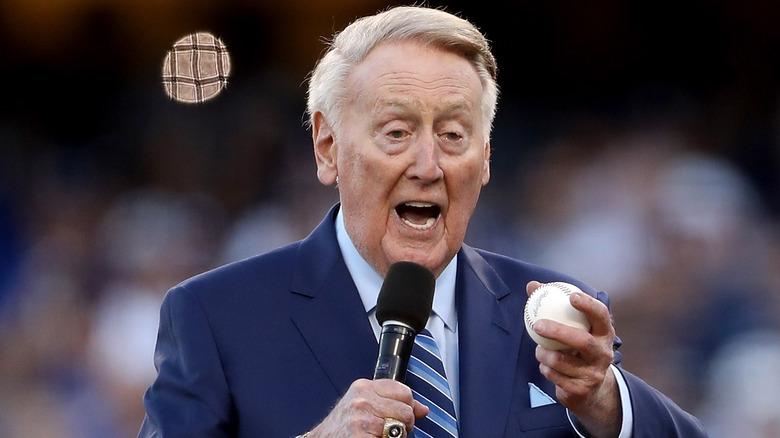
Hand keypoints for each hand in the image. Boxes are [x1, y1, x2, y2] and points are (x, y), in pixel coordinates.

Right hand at [306, 378, 428, 436]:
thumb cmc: (344, 427)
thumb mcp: (366, 407)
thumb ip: (393, 403)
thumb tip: (423, 409)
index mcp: (364, 387)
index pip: (403, 391)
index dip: (406, 407)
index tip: (397, 416)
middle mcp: (361, 399)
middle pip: (406, 410)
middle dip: (404, 425)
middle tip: (389, 432)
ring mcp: (360, 418)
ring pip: (402, 428)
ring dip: (397, 437)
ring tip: (380, 437)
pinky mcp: (360, 436)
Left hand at [526, 281, 620, 437]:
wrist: (590, 389)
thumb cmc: (576, 348)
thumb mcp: (572, 327)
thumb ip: (554, 305)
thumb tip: (531, 285)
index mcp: (603, 333)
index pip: (601, 316)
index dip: (589, 305)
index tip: (572, 296)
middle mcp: (603, 353)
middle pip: (583, 342)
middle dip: (559, 332)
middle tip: (537, 325)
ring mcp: (594, 373)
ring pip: (564, 362)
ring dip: (545, 354)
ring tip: (538, 349)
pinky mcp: (582, 390)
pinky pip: (556, 377)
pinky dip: (546, 369)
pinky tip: (544, 365)